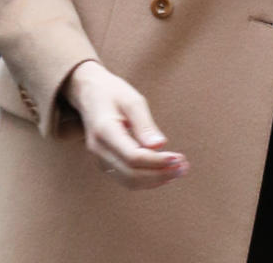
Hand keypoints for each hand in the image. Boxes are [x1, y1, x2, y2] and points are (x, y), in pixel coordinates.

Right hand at [63, 60, 187, 189]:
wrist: (88, 91)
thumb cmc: (112, 92)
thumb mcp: (131, 99)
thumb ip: (144, 124)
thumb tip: (160, 146)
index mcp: (104, 130)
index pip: (133, 157)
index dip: (157, 161)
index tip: (178, 158)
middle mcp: (99, 149)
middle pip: (132, 174)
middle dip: (160, 174)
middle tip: (183, 167)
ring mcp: (100, 158)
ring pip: (129, 181)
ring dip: (155, 180)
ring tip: (178, 170)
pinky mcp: (105, 162)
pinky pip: (126, 178)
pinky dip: (146, 178)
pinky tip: (163, 171)